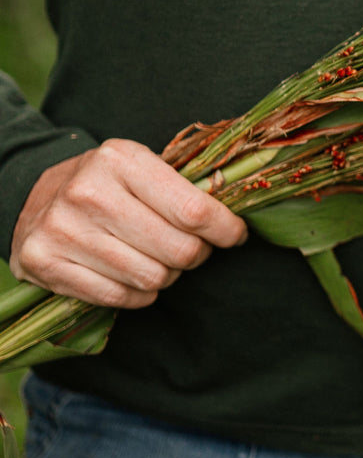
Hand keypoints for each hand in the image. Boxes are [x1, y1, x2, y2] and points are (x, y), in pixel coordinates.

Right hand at [10, 139, 247, 308]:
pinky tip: (133, 274)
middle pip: (178, 249)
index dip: (225, 229)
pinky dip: (138, 294)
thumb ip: (185, 188)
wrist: (32, 194)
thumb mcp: (142, 166)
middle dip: (197, 254)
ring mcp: (63, 230)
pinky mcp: (45, 263)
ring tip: (158, 258)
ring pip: (151, 278)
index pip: (194, 210)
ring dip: (167, 275)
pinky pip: (119, 297)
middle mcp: (88, 193)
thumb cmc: (107, 183)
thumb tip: (234, 224)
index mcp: (121, 160)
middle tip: (192, 248)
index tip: (235, 235)